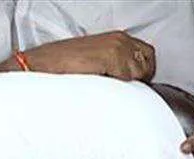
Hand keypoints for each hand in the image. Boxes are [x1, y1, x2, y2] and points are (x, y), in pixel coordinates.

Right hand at [0, 31, 154, 81]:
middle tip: (121, 86)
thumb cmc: (68, 66)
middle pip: (147, 64)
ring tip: (105, 84)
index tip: (137, 82)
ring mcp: (117, 46)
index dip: (145, 70)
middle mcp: (120, 39)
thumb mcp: (100, 61)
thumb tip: (137, 81)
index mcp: (118, 38)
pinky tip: (100, 81)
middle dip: (139, 78)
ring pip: (138, 74)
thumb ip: (119, 65)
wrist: (44, 65)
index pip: (149, 54)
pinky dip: (117, 85)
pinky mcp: (112, 55)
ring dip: (126, 83)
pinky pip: (127, 78)